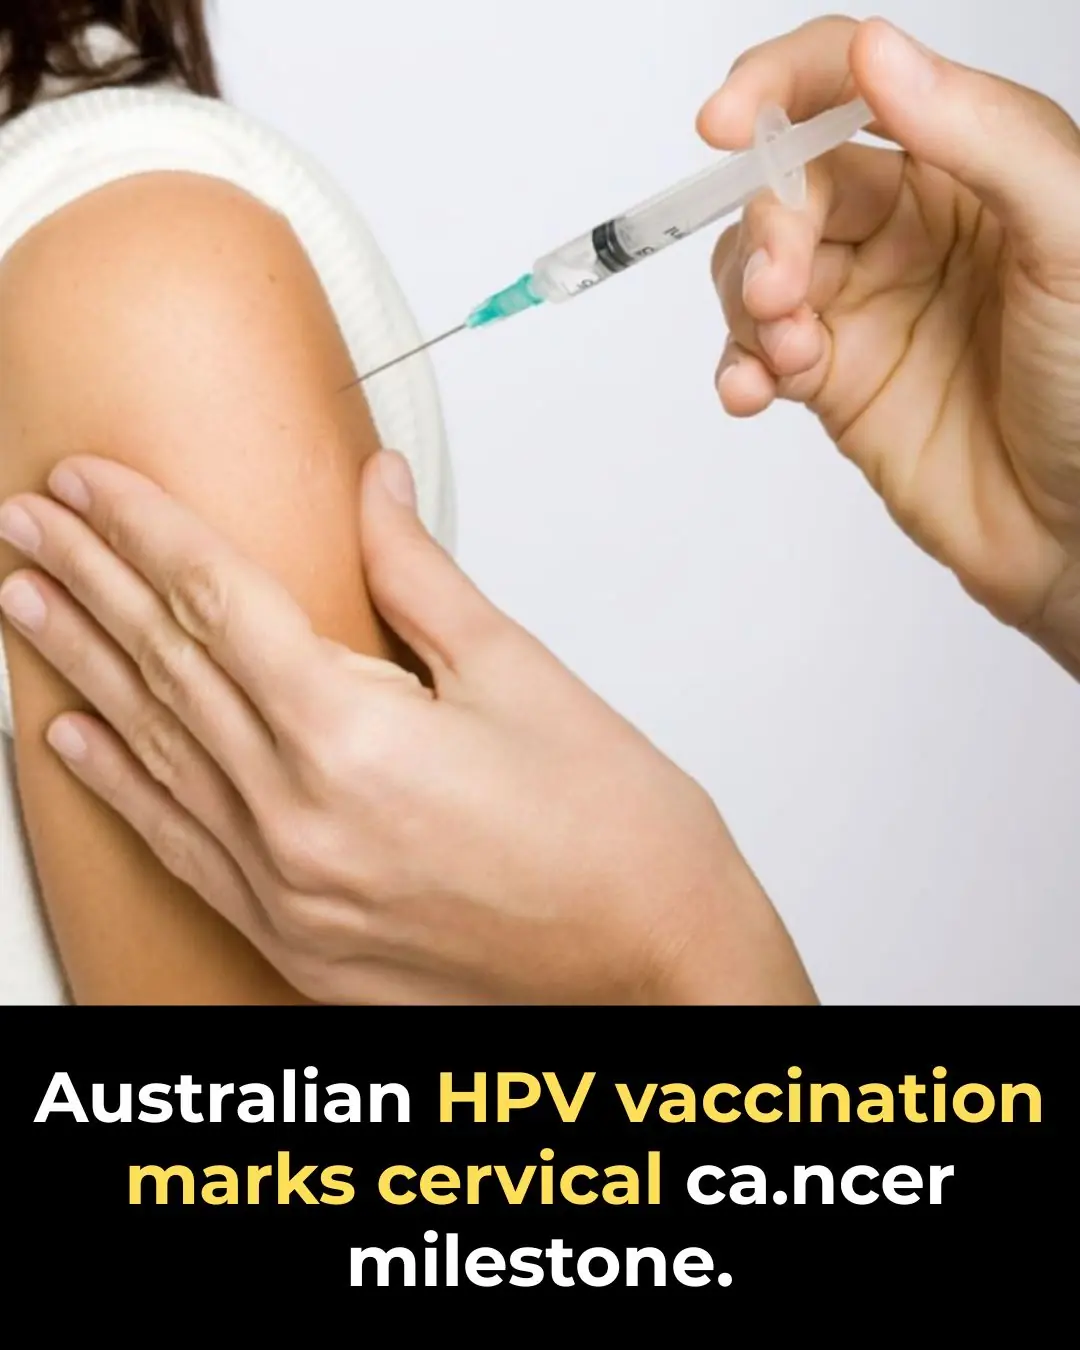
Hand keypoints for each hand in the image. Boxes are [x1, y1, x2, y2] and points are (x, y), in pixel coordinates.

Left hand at [0, 453, 814, 1005]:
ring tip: (25, 603)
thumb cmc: (616, 835)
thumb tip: (376, 490)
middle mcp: (298, 818)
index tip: (86, 481)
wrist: (655, 967)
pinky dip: (120, 786)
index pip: (213, 599)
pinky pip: (178, 847)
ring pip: (153, 752)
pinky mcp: (294, 940)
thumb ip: (420, 577)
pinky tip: (74, 741)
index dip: (141, 526)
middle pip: (166, 668)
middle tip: (26, 520)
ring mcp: (285, 889)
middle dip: (89, 579)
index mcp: (352, 736)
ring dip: (80, 669)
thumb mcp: (521, 677)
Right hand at [703, 16, 1079, 677]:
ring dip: (746, 302)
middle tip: (784, 293)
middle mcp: (903, 227)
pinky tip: (754, 390)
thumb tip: (876, 55)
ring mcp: (861, 305)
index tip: (725, 121)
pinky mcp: (832, 382)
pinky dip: (737, 365)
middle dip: (768, 232)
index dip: (777, 88)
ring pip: (754, 267)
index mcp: (964, 165)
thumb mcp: (1069, 235)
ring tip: (787, 353)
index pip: (848, 87)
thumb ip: (981, 136)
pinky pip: (754, 352)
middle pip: (788, 188)